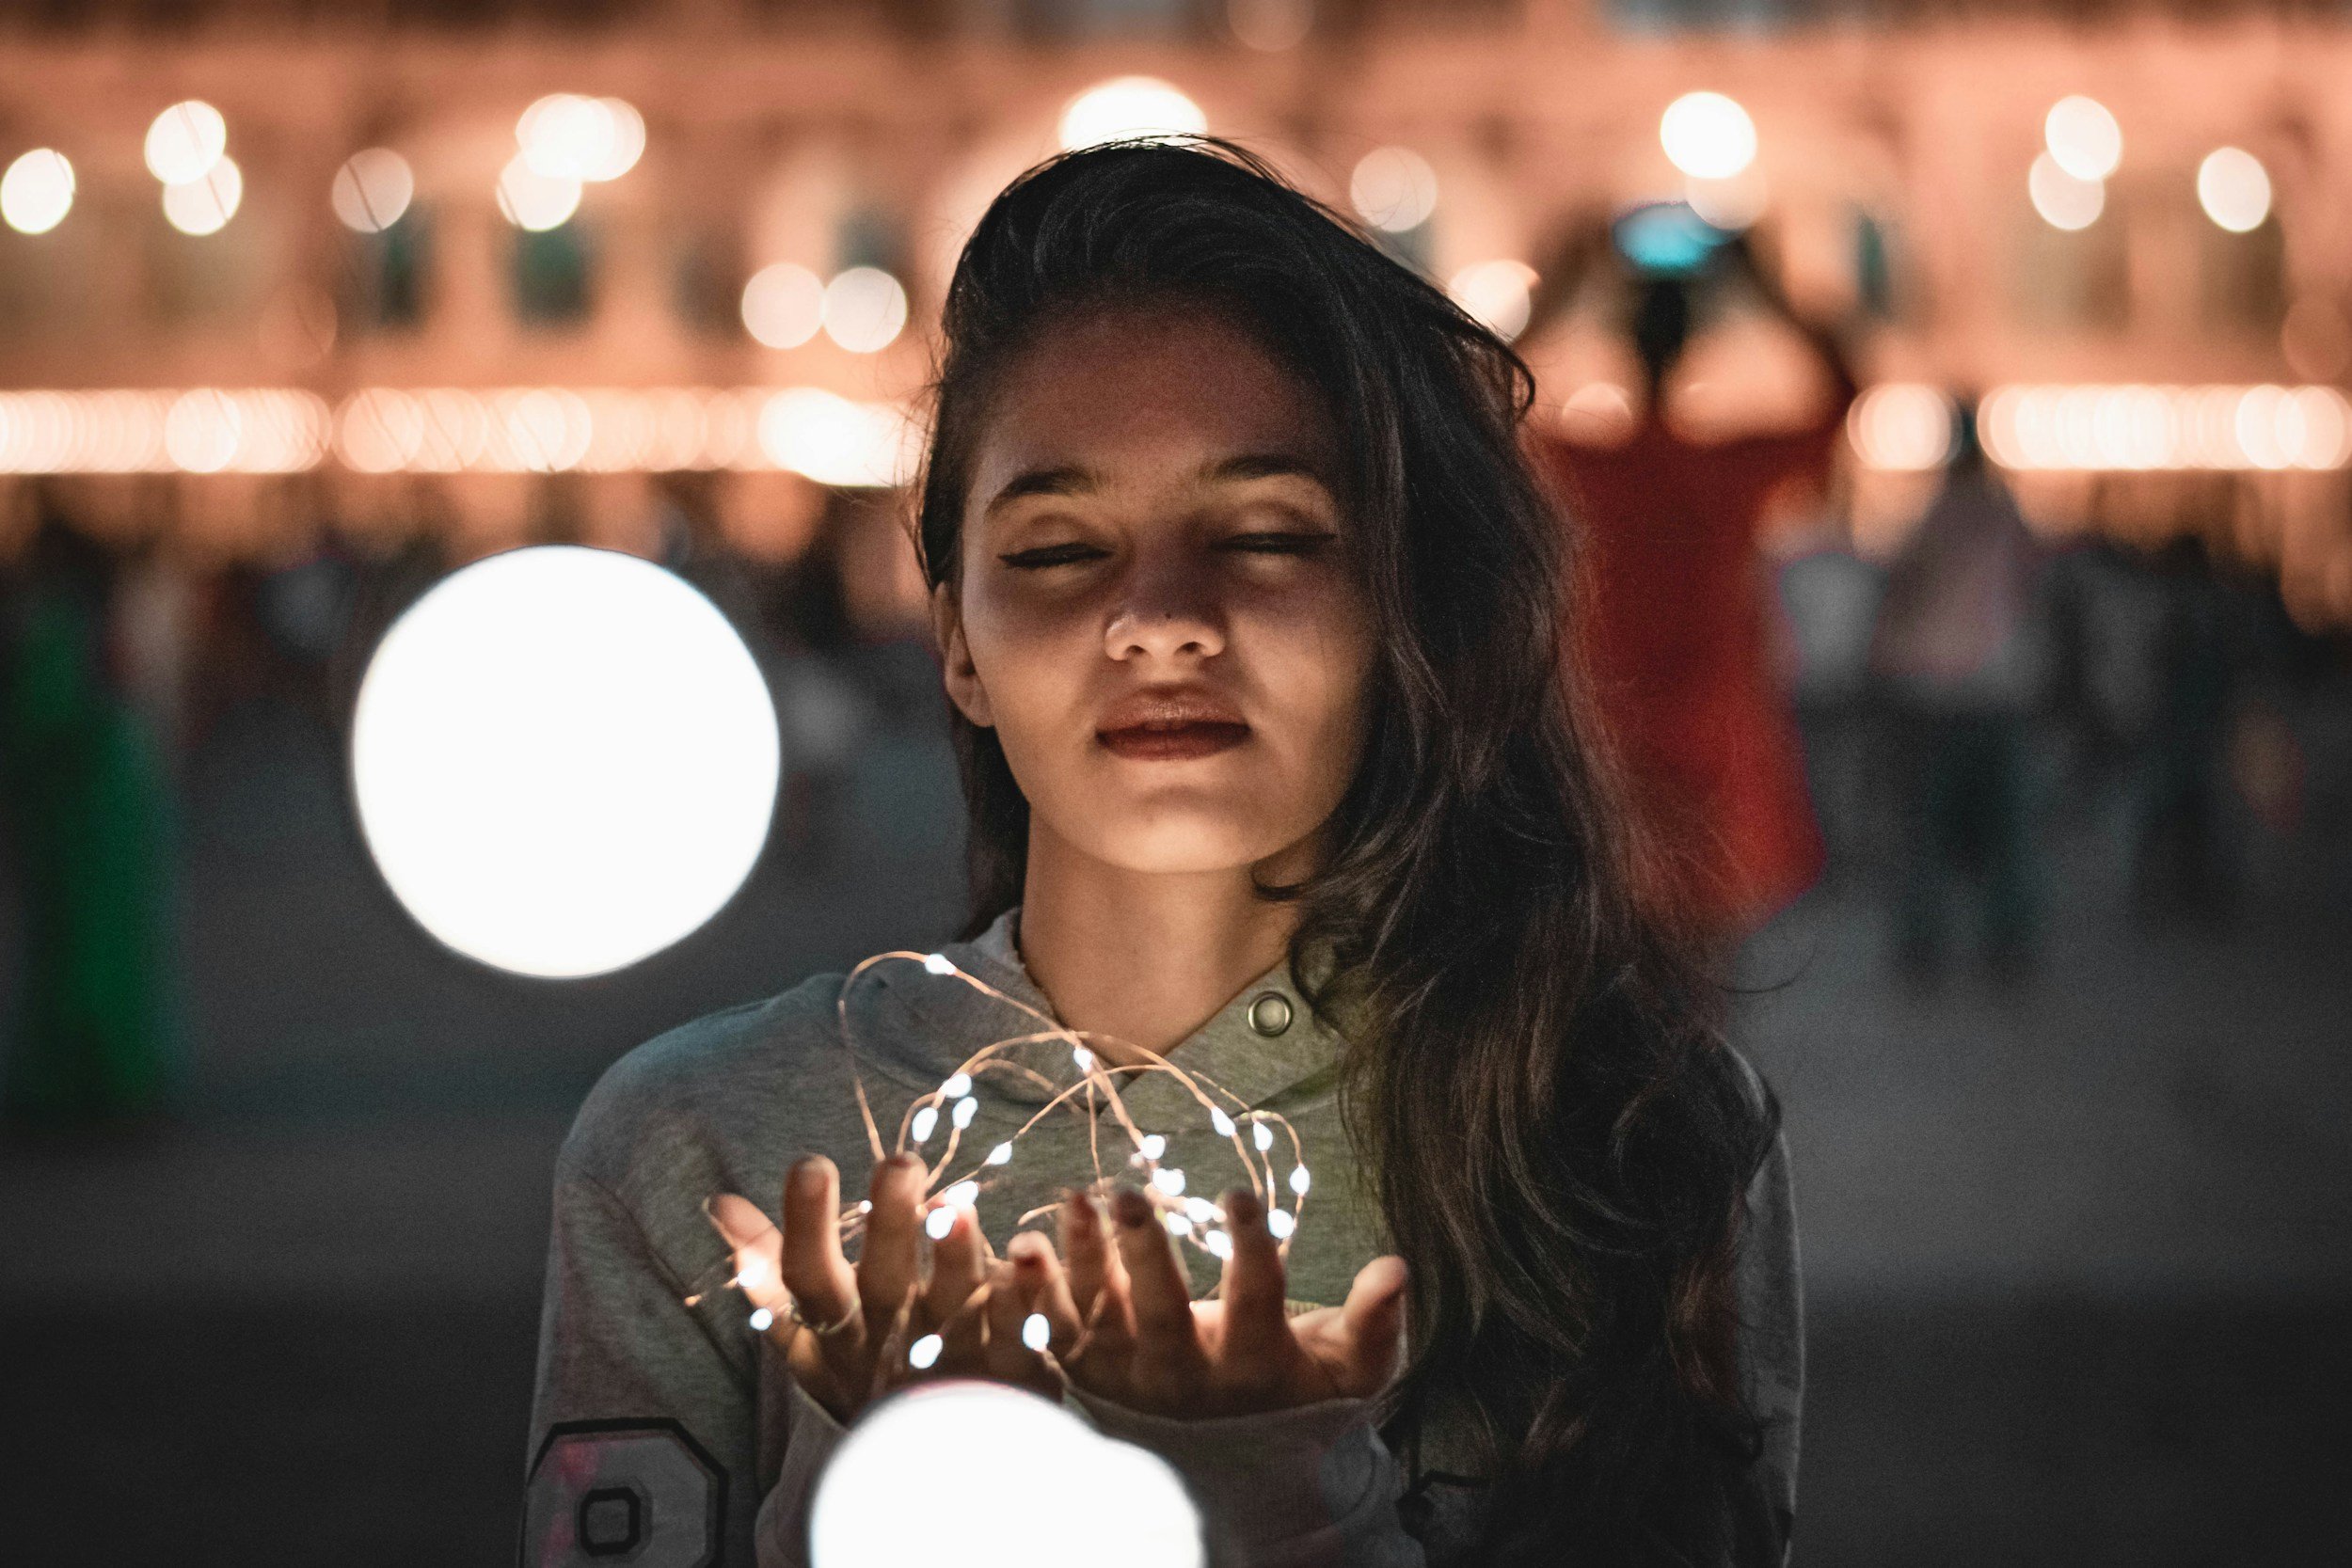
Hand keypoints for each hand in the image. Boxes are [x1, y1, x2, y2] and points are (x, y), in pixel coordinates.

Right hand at [707, 1153, 1060, 1424]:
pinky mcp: (1011, 1375)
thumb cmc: (867, 1376)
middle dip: (891, 1226)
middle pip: (885, 1284)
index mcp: (840, 1330)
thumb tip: (720, 1204)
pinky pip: (1018, 1335)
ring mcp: (951, 1360)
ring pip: (954, 1306)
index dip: (806, 1227)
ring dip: (955, 1256)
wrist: (931, 1471)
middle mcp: (892, 1342)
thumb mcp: (809, 1338)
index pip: (808, 1279)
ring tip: (957, 1203)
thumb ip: (768, 1272)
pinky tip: (1029, 1253)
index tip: (811, 1165)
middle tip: (899, 1164)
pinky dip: (1023, 1297)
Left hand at [1015, 1184, 1409, 1418]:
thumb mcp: (1348, 1372)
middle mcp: (1185, 1374)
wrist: (1230, 1467)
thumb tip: (1397, 1267)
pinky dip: (1035, 1293)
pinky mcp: (1087, 1373)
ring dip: (1080, 1260)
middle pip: (1161, 1314)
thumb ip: (1374, 1325)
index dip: (1250, 1251)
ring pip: (1101, 1319)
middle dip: (1144, 1255)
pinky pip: (1057, 1333)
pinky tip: (1020, 1244)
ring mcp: (1130, 1376)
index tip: (1240, 1196)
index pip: (1254, 1301)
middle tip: (1127, 1194)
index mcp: (1252, 1362)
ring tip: (1071, 1199)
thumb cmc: (1298, 1396)